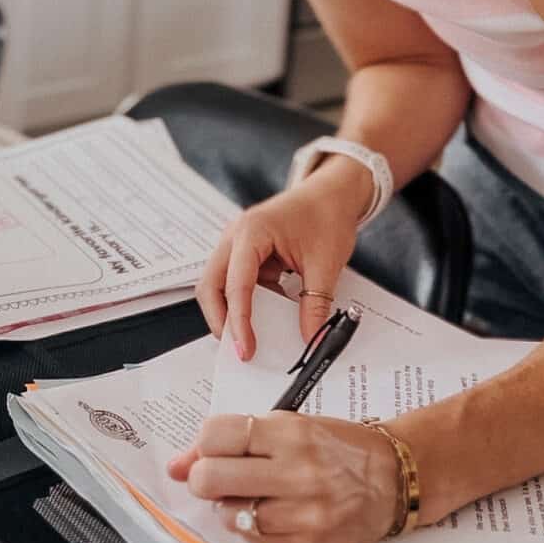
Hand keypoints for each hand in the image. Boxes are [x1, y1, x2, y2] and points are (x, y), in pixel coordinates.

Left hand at [167, 412, 400, 542]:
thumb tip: (176, 466)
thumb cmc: (336, 447)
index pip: (216, 436)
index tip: (212, 451)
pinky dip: (254, 529)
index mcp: (290, 434)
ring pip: (229, 515)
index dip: (203, 446)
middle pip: (211, 479)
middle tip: (217, 480)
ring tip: (254, 496)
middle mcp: (297, 473)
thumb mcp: (289, 427)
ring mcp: (305, 514)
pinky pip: (255, 542)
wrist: (394, 479)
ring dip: (230, 507)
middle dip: (204, 480)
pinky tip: (272, 514)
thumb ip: (234, 440)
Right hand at [196, 159, 370, 357]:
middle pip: (211, 286)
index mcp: (252, 232)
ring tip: (247, 339)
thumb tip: (310, 340)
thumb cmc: (327, 215)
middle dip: (220, 320)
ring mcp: (237, 245)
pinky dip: (246, 304)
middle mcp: (235, 237)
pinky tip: (263, 320)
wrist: (332, 193)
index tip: (245, 349)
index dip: (239, 321)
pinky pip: (236, 284)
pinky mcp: (245, 254)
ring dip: (229, 312)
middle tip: (238, 349)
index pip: (236, 285)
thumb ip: (315, 304)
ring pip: (218, 286)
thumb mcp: (326, 264)